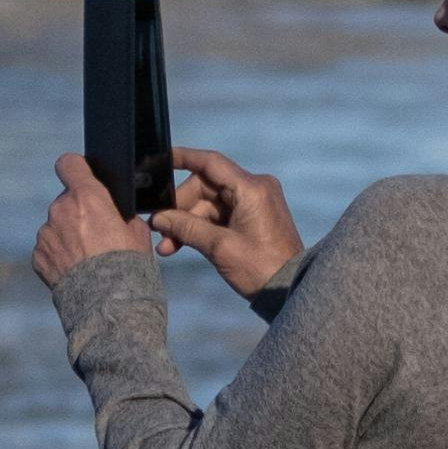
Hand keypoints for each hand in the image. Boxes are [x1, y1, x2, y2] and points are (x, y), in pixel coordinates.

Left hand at [31, 151, 153, 288]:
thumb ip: (119, 213)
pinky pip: (49, 248)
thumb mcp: (137, 232)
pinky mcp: (38, 256)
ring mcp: (46, 234)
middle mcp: (61, 210)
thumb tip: (114, 212)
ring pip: (57, 226)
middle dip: (79, 213)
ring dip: (68, 236)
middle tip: (97, 236)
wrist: (108, 305)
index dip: (76, 169)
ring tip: (88, 260)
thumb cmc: (129, 267)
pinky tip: (77, 271)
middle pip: (67, 201)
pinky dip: (59, 256)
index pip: (69, 164)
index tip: (81, 176)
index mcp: (87, 197)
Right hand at [152, 147, 301, 297]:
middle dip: (180, 209)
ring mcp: (254, 202)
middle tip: (159, 230)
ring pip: (209, 204)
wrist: (290, 290)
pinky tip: (180, 244)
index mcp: (252, 189)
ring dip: (187, 223)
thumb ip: (186, 228)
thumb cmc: (261, 268)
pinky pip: (220, 215)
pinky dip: (201, 228)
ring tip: (167, 246)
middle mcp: (255, 188)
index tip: (159, 160)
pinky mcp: (252, 217)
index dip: (183, 159)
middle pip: (205, 187)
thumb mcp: (219, 247)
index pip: (210, 163)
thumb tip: (157, 219)